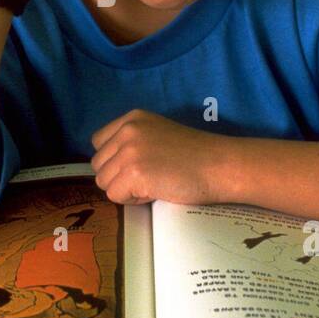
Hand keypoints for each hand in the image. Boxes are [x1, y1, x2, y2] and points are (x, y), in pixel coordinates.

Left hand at [90, 109, 224, 206]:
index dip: (113, 160)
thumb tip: (110, 165)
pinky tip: (156, 191)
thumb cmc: (196, 156)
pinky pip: (115, 196)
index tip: (136, 166)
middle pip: (98, 164)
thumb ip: (133, 141)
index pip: (98, 142)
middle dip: (118, 177)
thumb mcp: (158, 134)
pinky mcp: (134, 173)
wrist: (220, 165)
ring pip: (103, 182)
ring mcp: (129, 151)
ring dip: (124, 190)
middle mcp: (127, 130)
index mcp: (132, 118)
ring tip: (153, 184)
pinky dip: (133, 200)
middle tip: (149, 177)